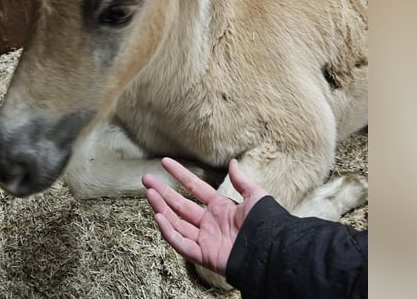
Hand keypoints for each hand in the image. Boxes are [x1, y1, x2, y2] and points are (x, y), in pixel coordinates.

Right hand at [142, 157, 268, 275]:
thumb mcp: (255, 196)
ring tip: (149, 194)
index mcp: (220, 207)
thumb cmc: (266, 223)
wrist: (270, 249)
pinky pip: (181, 243)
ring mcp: (205, 238)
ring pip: (176, 223)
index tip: (165, 163)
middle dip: (162, 192)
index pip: (194, 187)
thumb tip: (233, 162)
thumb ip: (240, 180)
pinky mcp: (203, 254)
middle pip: (179, 205)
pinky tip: (158, 216)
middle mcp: (209, 222)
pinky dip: (169, 231)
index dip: (180, 174)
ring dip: (161, 208)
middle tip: (146, 179)